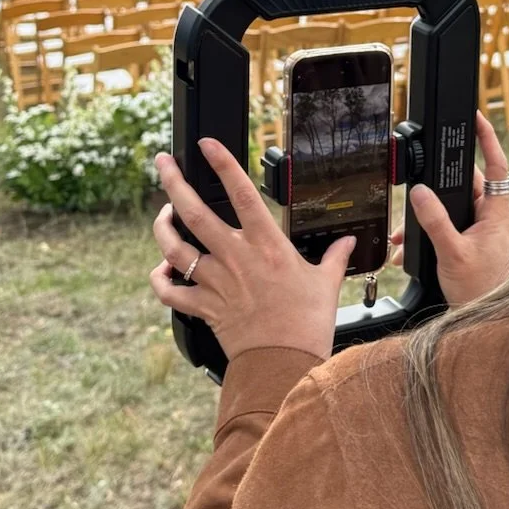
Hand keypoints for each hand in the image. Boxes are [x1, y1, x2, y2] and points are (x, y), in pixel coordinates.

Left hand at [150, 139, 353, 363]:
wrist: (284, 363)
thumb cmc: (307, 323)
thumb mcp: (326, 283)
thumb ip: (334, 257)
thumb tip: (348, 242)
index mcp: (267, 245)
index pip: (241, 194)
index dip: (222, 164)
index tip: (208, 145)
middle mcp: (236, 257)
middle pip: (194, 213)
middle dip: (173, 184)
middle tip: (162, 164)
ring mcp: (216, 281)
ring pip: (175, 248)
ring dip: (161, 228)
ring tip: (161, 214)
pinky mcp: (204, 306)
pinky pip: (170, 292)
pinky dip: (160, 281)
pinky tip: (160, 271)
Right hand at [392, 111, 508, 306]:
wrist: (484, 320)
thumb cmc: (480, 291)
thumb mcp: (452, 253)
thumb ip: (435, 221)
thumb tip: (420, 192)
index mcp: (496, 213)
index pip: (497, 165)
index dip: (487, 138)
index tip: (477, 117)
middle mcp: (490, 217)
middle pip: (463, 185)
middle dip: (434, 190)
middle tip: (413, 193)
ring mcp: (479, 230)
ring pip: (448, 208)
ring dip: (424, 218)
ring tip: (402, 235)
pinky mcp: (467, 243)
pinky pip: (444, 228)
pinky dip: (425, 234)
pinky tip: (406, 249)